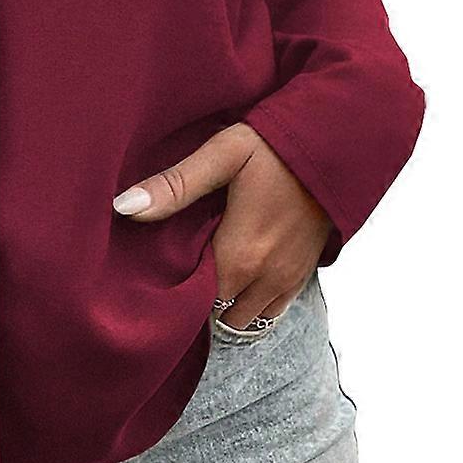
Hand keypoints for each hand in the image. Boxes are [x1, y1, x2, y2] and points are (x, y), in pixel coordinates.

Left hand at [112, 123, 331, 329]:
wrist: (338, 144)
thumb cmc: (275, 146)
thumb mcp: (221, 156)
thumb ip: (175, 185)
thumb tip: (124, 207)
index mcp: (240, 256)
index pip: (194, 302)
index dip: (172, 290)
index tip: (155, 272)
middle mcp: (265, 279)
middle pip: (217, 314)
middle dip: (196, 299)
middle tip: (177, 268)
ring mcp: (288, 281)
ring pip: (244, 318)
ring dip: (224, 303)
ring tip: (205, 271)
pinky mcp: (304, 275)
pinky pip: (271, 312)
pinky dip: (250, 302)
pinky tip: (236, 274)